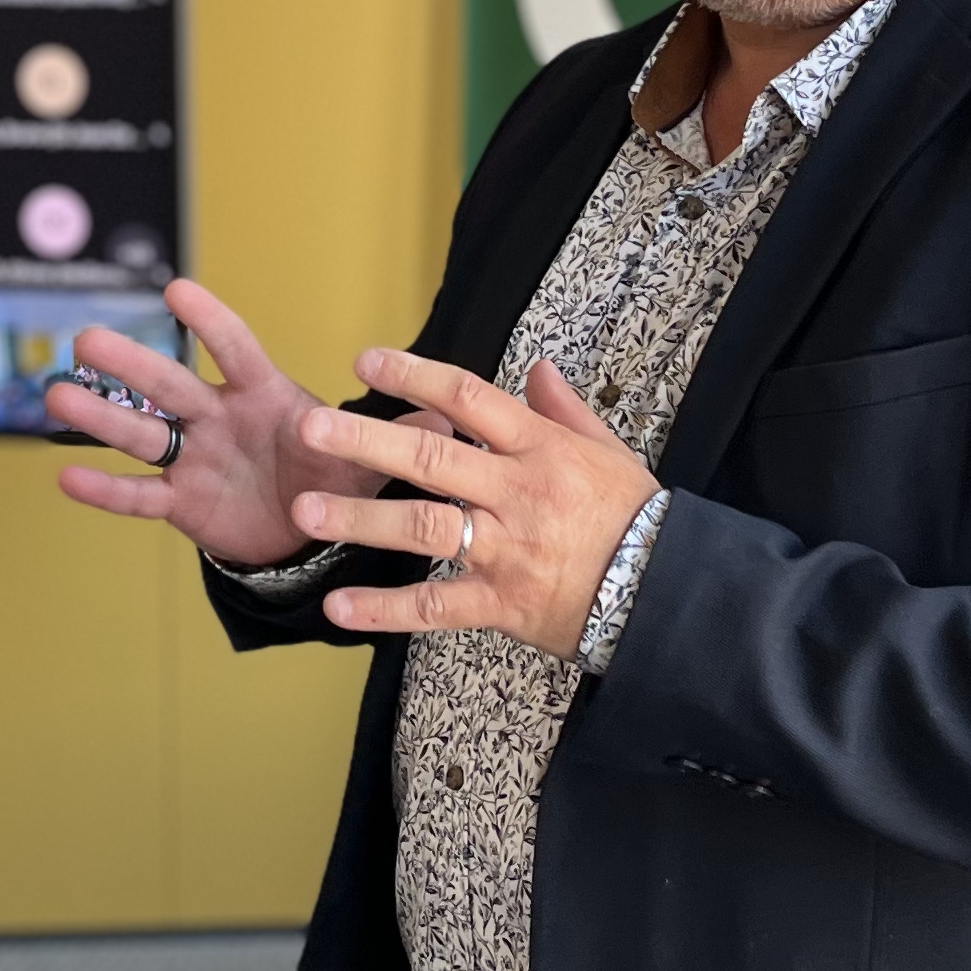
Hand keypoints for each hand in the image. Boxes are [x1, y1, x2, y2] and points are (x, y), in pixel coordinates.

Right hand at [47, 277, 390, 570]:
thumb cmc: (337, 475)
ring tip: (57, 396)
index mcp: (266, 396)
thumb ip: (401, 435)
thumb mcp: (373, 458)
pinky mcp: (182, 504)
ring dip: (99, 417)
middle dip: (131, 363)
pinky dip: (104, 491)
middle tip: (88, 337)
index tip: (175, 291)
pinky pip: (138, 496)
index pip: (234, 349)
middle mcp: (219, 418)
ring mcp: (194, 459)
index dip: (208, 322)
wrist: (312, 534)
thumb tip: (452, 413)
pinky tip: (66, 477)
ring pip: (140, 434)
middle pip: (170, 385)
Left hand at [295, 351, 659, 659]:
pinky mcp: (500, 603)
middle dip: (366, 441)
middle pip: (433, 458)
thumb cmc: (635, 518)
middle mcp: (517, 493)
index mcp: (540, 449)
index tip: (366, 360)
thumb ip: (565, 410)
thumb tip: (538, 369)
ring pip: (424, 529)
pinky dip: (386, 610)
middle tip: (309, 428)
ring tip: (305, 511)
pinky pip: (435, 606)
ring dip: (361, 521)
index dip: (417, 375)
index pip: (470, 400)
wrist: (664, 593)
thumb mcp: (608, 452)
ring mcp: (506, 550)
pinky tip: (339, 607)